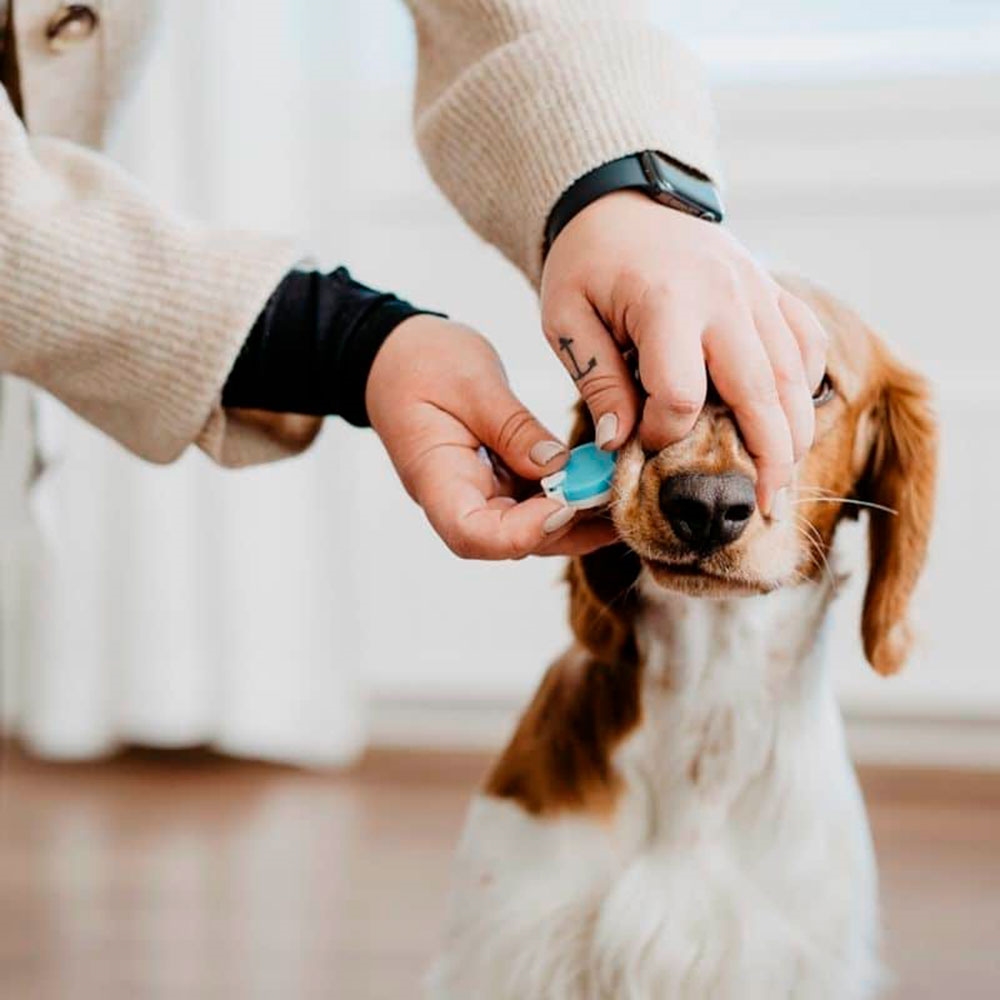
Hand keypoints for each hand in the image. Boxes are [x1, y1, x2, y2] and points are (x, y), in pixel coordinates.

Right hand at [366, 315, 616, 559]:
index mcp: (434, 477)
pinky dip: (566, 495)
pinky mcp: (494, 481)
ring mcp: (476, 492)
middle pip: (508, 541)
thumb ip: (514, 428)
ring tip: (621, 495)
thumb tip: (559, 467)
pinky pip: (531, 501)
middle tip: (618, 505)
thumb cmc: (422, 361)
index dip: (524, 531)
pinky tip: (602, 479)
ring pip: (526, 527)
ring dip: (573, 518)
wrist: (394, 354)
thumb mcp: (473, 382)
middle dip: (565, 531)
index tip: (567, 505)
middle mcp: (455, 497)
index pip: (472, 534)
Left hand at [539, 191, 828, 513]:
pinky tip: (790, 417)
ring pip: (794, 375)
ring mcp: (757, 292)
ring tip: (781, 480)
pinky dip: (806, 385)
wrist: (622, 197)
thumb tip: (620, 444)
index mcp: (667, 303)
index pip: (681, 395)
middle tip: (762, 506)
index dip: (663, 434)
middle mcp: (725, 298)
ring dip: (794, 433)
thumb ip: (595, 380)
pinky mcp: (771, 290)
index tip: (639, 442)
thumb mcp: (566, 318)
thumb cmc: (587, 262)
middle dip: (766, 457)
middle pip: (760, 392)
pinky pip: (806, 343)